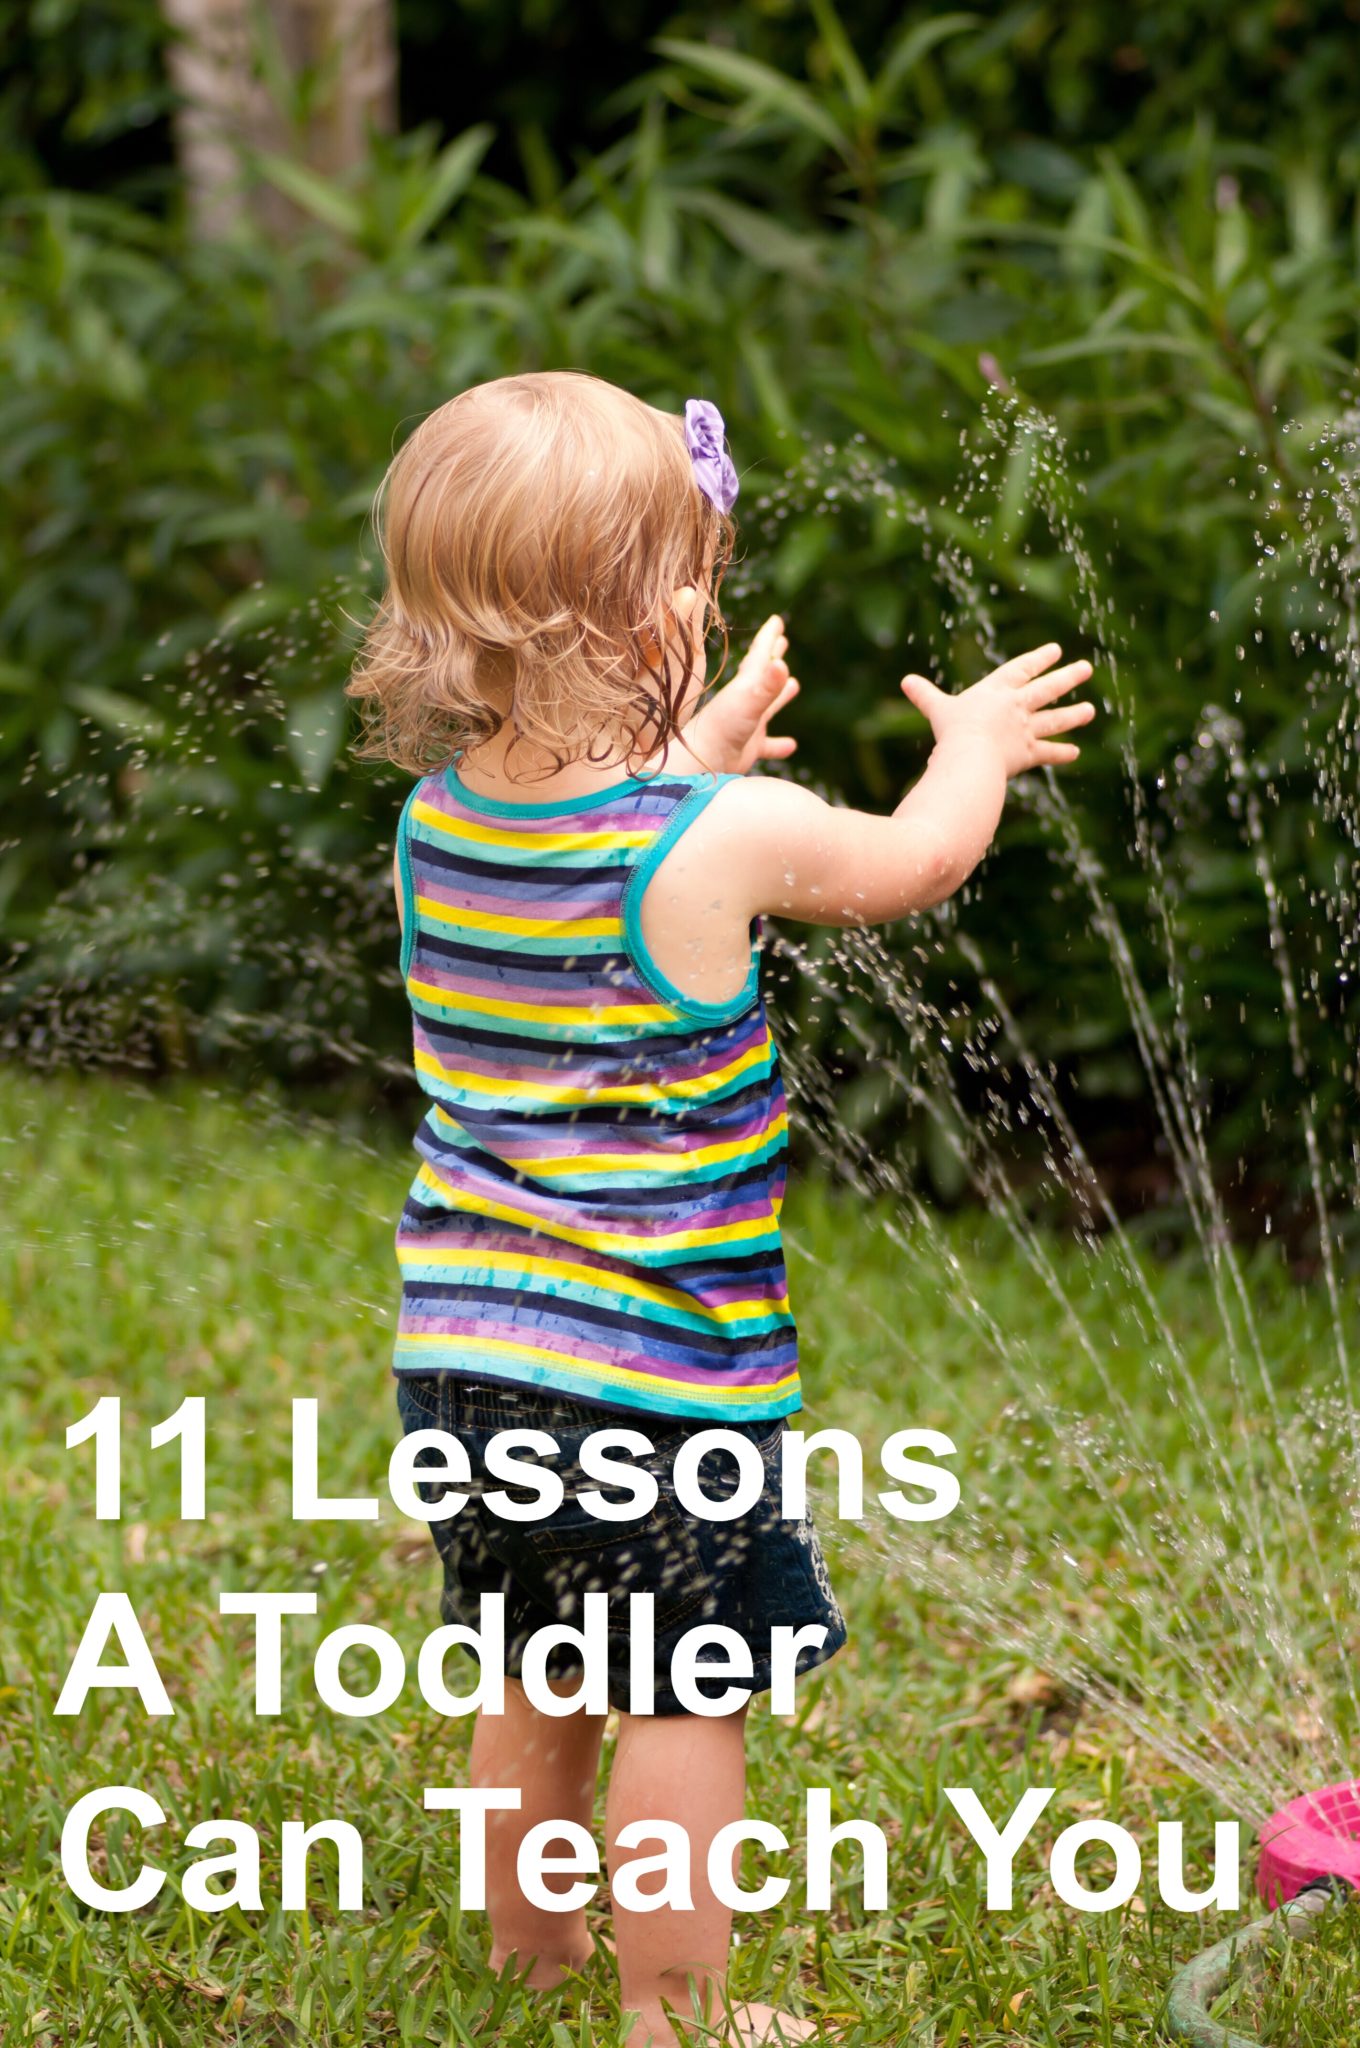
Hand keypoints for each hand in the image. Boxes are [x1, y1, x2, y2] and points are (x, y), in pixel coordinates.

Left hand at [684, 614, 799, 774]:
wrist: (701, 761)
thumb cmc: (721, 728)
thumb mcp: (747, 702)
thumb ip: (766, 685)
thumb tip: (782, 665)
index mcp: (746, 685)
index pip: (760, 654)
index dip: (769, 637)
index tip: (777, 620)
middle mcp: (746, 701)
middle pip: (762, 673)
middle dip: (772, 656)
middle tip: (782, 640)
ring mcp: (748, 723)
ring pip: (768, 706)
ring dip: (780, 695)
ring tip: (794, 684)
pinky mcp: (749, 747)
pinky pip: (768, 745)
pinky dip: (779, 744)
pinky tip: (791, 745)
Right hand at [899, 642, 1094, 778]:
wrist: (970, 755)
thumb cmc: (952, 730)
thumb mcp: (937, 709)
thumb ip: (925, 695)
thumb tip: (905, 681)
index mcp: (997, 691)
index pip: (1022, 669)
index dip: (1038, 659)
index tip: (1055, 650)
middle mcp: (1016, 707)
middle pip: (1047, 689)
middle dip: (1068, 677)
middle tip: (1086, 668)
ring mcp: (1025, 731)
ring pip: (1053, 720)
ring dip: (1073, 715)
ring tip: (1090, 711)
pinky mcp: (1027, 754)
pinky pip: (1046, 753)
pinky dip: (1060, 754)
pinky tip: (1075, 752)